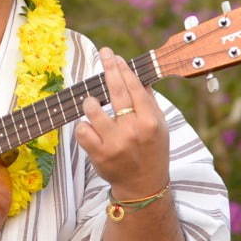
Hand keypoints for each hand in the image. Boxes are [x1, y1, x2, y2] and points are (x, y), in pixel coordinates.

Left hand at [76, 47, 169, 198]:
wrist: (144, 185)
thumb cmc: (152, 151)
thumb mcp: (159, 126)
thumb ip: (148, 101)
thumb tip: (137, 75)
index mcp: (150, 121)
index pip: (134, 88)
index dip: (123, 69)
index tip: (115, 57)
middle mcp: (133, 130)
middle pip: (117, 91)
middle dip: (109, 69)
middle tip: (104, 54)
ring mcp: (114, 143)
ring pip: (93, 109)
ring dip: (90, 101)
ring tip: (92, 101)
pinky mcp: (99, 155)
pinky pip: (82, 130)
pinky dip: (82, 125)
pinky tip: (88, 125)